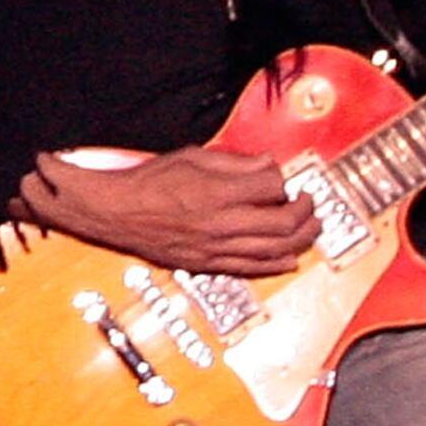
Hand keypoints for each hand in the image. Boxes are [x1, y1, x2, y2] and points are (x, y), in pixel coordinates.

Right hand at [16, 144, 318, 277]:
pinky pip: (251, 269)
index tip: (284, 177)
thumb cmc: (147, 181)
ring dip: (300, 239)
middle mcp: (221, 223)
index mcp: (218, 191)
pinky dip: (276, 264)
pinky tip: (289, 258)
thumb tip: (268, 165)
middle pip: (283, 223)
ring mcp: (216, 248)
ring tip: (310, 229)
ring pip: (274, 250)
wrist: (114, 212)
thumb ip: (234, 162)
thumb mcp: (191, 156)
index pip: (273, 187)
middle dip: (306, 212)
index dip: (285, 180)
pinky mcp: (208, 264)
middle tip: (311, 203)